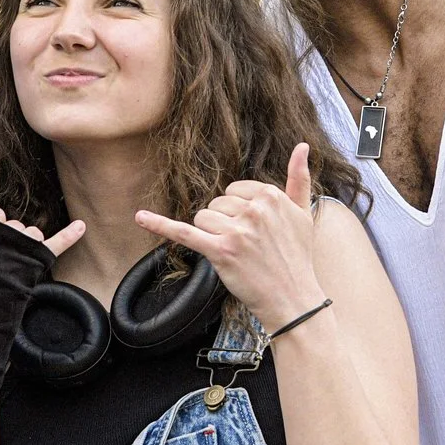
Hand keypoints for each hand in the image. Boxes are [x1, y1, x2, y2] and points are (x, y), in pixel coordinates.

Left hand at [134, 143, 324, 328]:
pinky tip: (140, 217)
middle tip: (247, 246)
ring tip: (236, 253)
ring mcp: (236, 231)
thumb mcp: (303, 213)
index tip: (254, 230)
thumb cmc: (296, 257)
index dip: (239, 211)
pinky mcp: (219, 251)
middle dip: (225, 223)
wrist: (293, 298)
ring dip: (212, 235)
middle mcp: (254, 209)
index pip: (235, 190)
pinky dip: (160, 225)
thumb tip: (302, 145)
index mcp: (271, 196)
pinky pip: (183, 233)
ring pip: (202, 218)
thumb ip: (299, 177)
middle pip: (217, 204)